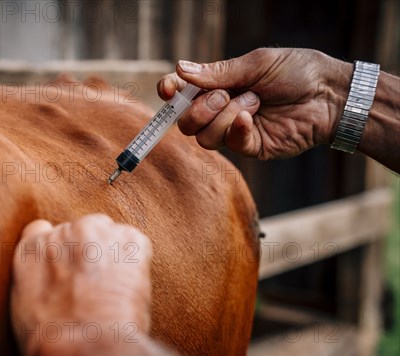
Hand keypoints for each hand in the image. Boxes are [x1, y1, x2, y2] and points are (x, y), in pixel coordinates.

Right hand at [10, 214, 152, 355]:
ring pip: (110, 236)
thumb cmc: (52, 344)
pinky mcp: (128, 238)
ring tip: (114, 289)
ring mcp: (95, 231)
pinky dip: (138, 264)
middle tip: (95, 286)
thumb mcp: (23, 310)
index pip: (41, 231)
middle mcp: (61, 232)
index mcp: (30, 250)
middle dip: (88, 253)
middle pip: (80, 232)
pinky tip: (129, 290)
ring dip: (113, 255)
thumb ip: (34, 282)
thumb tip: (53, 282)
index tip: (67, 270)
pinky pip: (137, 246)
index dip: (59, 253)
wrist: (84, 346)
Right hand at [157, 48, 352, 158]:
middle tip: (225, 94)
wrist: (330, 95)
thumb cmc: (297, 72)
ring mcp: (234, 131)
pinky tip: (253, 117)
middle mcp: (220, 110)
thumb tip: (180, 69)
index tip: (168, 89)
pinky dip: (237, 129)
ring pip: (203, 137)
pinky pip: (229, 145)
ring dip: (225, 117)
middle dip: (199, 109)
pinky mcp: (250, 147)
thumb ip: (218, 72)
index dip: (170, 92)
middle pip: (185, 122)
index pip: (182, 93)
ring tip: (254, 102)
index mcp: (218, 86)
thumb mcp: (256, 64)